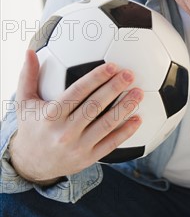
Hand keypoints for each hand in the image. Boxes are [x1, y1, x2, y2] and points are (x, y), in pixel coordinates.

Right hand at [10, 49, 143, 182]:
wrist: (31, 165)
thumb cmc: (32, 127)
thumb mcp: (24, 103)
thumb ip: (28, 76)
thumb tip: (29, 51)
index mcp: (50, 116)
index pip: (77, 92)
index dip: (96, 78)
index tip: (112, 66)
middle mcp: (65, 132)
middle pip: (95, 106)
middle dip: (114, 89)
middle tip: (129, 75)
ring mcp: (78, 147)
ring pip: (106, 124)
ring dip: (125, 107)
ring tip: (138, 93)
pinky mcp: (89, 158)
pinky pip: (111, 143)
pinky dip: (126, 131)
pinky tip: (138, 118)